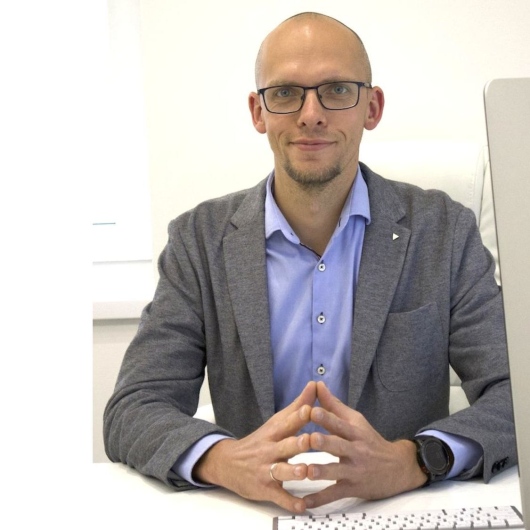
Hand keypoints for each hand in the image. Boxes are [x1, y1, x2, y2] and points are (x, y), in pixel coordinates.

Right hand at [193, 381, 316, 512]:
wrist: (228, 463)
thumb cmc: (260, 440)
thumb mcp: (276, 422)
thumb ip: (298, 406)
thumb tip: (315, 384)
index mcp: (274, 432)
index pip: (287, 422)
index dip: (298, 416)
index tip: (310, 409)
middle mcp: (270, 450)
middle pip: (284, 446)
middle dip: (296, 444)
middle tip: (309, 440)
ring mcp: (266, 470)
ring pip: (280, 471)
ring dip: (292, 472)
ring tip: (304, 472)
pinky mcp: (265, 489)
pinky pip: (279, 496)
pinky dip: (290, 501)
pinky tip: (302, 506)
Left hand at [304, 382, 426, 507]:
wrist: (398, 468)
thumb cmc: (370, 440)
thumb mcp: (355, 421)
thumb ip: (333, 405)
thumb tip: (317, 385)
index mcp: (355, 432)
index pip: (340, 423)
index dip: (327, 417)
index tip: (312, 409)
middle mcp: (355, 451)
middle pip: (339, 445)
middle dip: (324, 442)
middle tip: (309, 439)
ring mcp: (354, 471)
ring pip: (336, 471)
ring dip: (321, 471)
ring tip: (307, 471)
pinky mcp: (352, 488)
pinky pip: (334, 494)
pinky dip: (319, 500)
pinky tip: (304, 503)